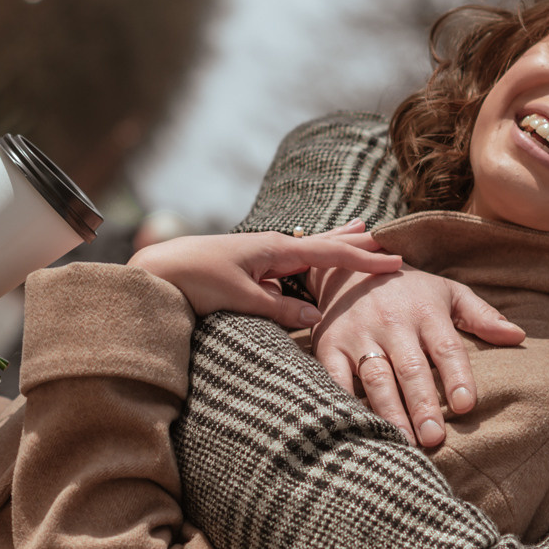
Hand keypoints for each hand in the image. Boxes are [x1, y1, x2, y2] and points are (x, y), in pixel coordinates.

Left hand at [129, 220, 401, 325]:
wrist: (156, 270)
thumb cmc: (195, 279)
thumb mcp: (241, 298)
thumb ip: (280, 308)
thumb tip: (317, 316)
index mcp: (276, 249)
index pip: (331, 254)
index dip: (364, 260)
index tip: (393, 263)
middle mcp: (272, 247)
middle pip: (324, 242)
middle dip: (355, 241)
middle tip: (385, 237)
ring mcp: (260, 255)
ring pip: (309, 249)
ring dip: (336, 244)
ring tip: (359, 231)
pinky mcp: (249, 266)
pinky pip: (291, 261)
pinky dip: (311, 259)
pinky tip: (311, 259)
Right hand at [312, 266, 524, 448]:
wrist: (347, 268)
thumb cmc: (408, 290)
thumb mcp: (448, 292)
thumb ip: (482, 316)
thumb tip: (518, 336)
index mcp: (425, 311)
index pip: (446, 347)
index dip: (456, 376)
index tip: (467, 405)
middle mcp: (392, 323)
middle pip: (410, 368)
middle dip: (422, 404)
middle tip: (434, 438)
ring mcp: (358, 334)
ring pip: (375, 378)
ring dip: (389, 412)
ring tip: (403, 442)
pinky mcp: (329, 346)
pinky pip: (335, 377)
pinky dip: (343, 401)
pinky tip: (356, 427)